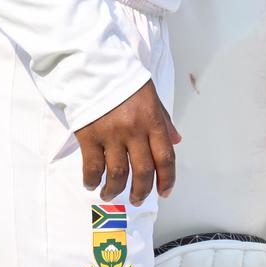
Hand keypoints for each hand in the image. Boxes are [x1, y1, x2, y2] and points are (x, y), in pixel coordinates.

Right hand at [75, 80, 180, 205]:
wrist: (94, 66)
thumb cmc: (125, 80)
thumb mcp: (151, 96)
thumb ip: (163, 121)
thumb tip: (176, 141)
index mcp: (152, 120)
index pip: (165, 157)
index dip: (167, 180)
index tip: (164, 193)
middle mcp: (134, 130)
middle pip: (142, 171)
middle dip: (141, 191)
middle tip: (137, 200)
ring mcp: (111, 134)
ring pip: (117, 174)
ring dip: (115, 190)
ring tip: (110, 194)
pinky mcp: (88, 136)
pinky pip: (92, 167)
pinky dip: (92, 180)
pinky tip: (92, 184)